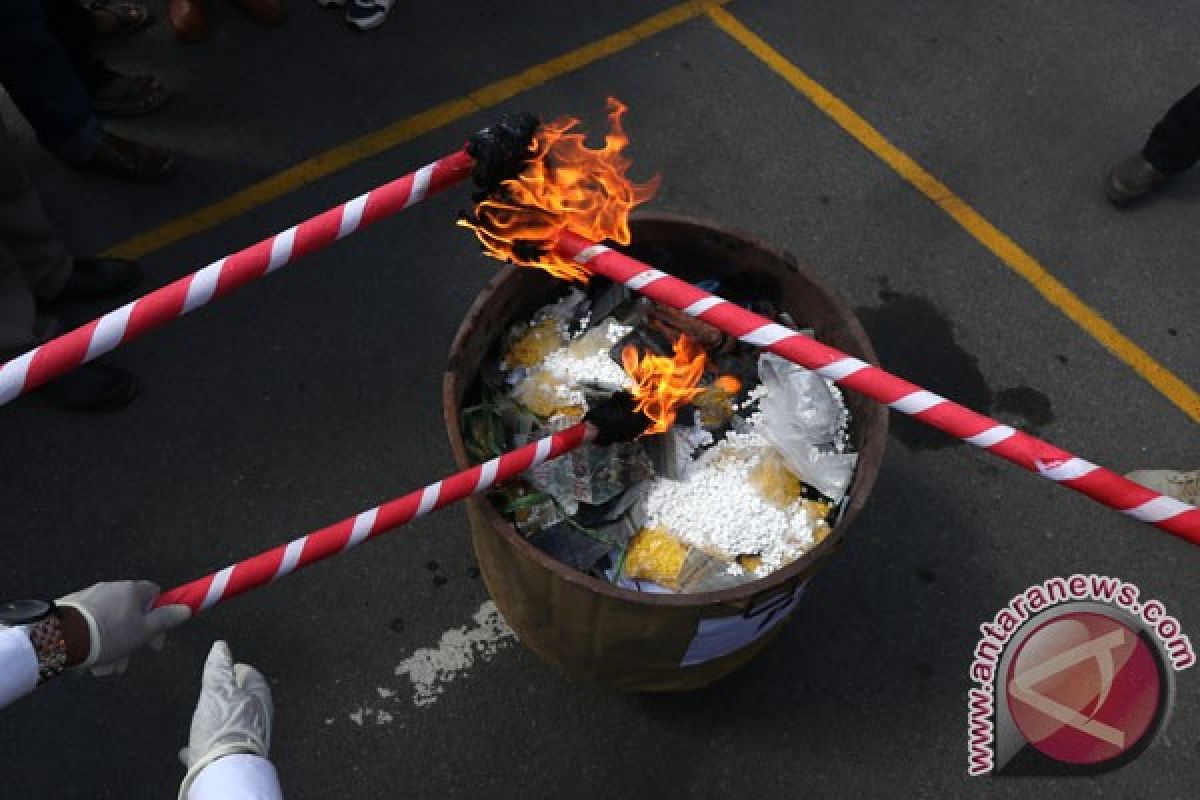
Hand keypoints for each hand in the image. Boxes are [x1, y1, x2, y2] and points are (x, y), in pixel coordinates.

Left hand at [56, 580, 189, 675]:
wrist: (62, 637)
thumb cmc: (107, 634)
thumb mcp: (143, 632)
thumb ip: (166, 620)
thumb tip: (186, 608)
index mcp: (132, 590)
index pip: (154, 594)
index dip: (159, 615)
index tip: (155, 635)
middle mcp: (111, 588)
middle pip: (131, 613)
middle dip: (131, 638)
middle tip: (127, 659)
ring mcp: (89, 597)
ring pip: (110, 623)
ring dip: (112, 645)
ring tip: (105, 667)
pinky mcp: (71, 609)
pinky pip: (90, 624)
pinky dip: (94, 640)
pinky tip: (89, 659)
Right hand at [180, 641, 272, 783]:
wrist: (222, 771)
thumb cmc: (224, 730)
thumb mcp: (217, 691)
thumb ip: (219, 669)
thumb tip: (221, 647)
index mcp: (259, 700)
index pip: (253, 677)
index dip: (240, 669)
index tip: (231, 665)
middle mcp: (257, 720)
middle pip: (245, 701)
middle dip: (231, 694)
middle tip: (218, 689)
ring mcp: (245, 740)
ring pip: (233, 725)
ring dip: (220, 719)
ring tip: (204, 716)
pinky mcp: (230, 758)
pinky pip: (216, 748)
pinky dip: (204, 745)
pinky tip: (189, 748)